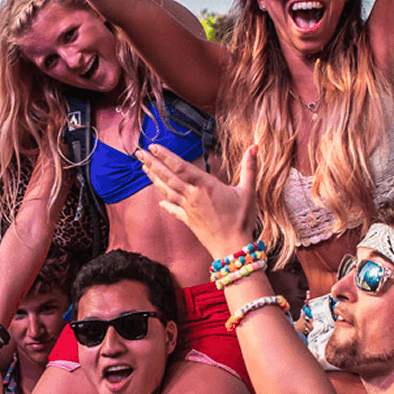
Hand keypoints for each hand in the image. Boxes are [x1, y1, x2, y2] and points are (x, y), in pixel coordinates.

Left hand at [138, 144, 257, 253]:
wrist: (232, 248)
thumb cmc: (242, 219)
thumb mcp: (248, 191)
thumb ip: (250, 168)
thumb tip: (254, 147)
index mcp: (206, 186)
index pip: (181, 167)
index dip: (166, 156)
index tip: (154, 146)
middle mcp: (193, 196)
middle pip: (168, 177)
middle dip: (152, 163)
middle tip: (139, 153)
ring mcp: (188, 209)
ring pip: (167, 191)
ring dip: (154, 179)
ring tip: (143, 168)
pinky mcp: (188, 221)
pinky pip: (173, 210)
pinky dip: (165, 204)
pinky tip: (159, 201)